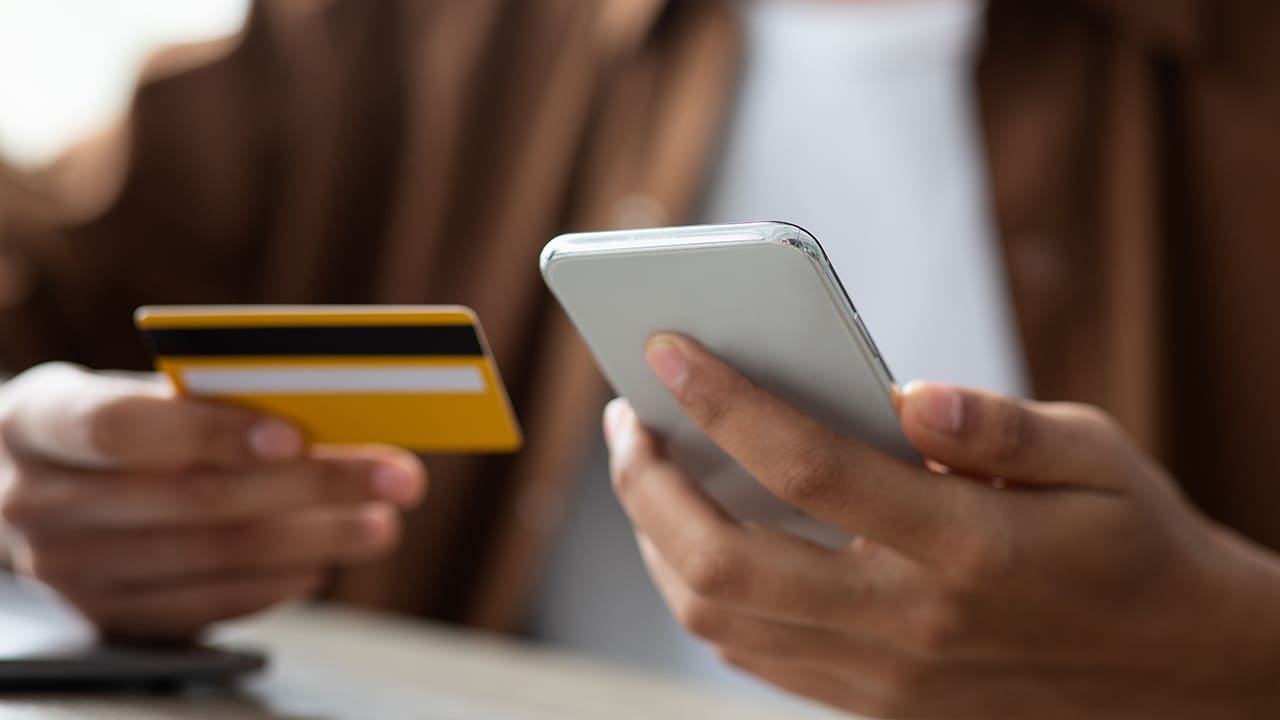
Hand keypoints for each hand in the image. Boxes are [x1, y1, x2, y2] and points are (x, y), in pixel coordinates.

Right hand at [0, 363, 425, 638]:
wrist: (31, 486)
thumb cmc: (113, 421)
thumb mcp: (131, 389)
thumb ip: (207, 396)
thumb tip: (332, 409)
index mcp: (40, 422)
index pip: (125, 428)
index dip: (213, 432)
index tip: (299, 434)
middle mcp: (37, 501)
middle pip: (193, 498)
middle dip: (311, 486)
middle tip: (396, 477)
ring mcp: (67, 570)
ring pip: (211, 556)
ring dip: (313, 539)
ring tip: (380, 523)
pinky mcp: (105, 616)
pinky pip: (204, 606)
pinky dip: (273, 582)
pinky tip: (322, 561)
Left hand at [606, 334, 1279, 718]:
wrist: (1174, 670)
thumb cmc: (1133, 544)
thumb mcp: (1099, 459)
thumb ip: (1000, 425)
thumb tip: (909, 395)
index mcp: (965, 544)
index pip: (807, 467)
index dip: (724, 401)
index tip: (667, 349)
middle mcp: (909, 621)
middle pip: (726, 563)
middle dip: (648, 485)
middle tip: (627, 420)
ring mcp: (884, 675)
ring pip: (722, 620)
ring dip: (658, 542)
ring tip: (646, 471)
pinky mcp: (875, 704)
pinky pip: (754, 656)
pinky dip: (701, 595)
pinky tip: (694, 539)